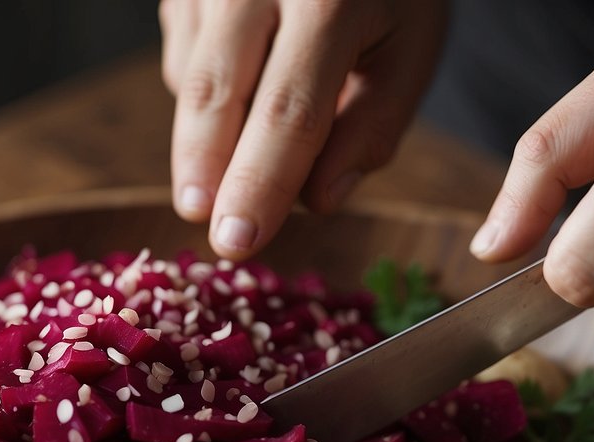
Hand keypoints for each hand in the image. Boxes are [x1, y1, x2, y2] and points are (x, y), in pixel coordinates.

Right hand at [159, 0, 446, 259]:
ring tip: (244, 157)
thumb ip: (372, 127)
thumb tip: (317, 202)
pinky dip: (207, 97)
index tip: (238, 241)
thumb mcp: (411, 49)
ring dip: (207, 141)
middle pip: (216, 95)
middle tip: (216, 236)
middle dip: (207, 174)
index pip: (288, 112)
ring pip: (190, 81)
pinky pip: (182, 58)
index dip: (260, 183)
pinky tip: (245, 89)